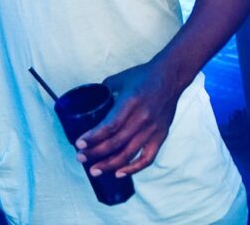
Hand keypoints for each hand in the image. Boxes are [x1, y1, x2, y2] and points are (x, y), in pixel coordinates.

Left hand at [74, 61, 180, 177]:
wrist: (170, 77)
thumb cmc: (142, 76)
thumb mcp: (120, 78)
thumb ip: (104, 90)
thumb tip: (90, 101)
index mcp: (130, 102)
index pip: (109, 125)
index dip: (93, 137)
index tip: (79, 144)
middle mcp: (141, 118)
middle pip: (116, 142)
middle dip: (95, 153)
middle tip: (80, 158)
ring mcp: (152, 129)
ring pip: (128, 153)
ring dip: (109, 164)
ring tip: (94, 170)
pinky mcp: (161, 136)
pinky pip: (147, 158)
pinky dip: (133, 168)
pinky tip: (118, 173)